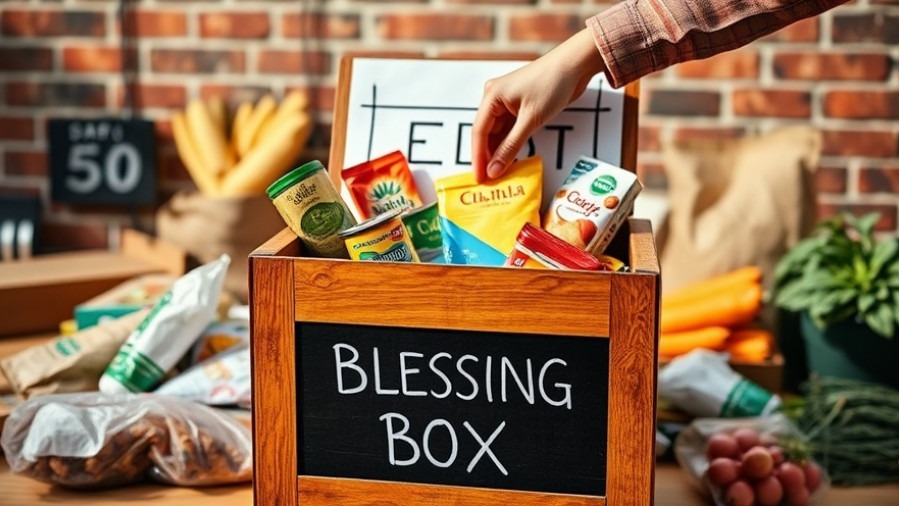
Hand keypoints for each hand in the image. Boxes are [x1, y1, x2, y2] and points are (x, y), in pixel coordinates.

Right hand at [471, 28, 605, 182]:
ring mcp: (507, 102)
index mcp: (491, 96)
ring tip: (500, 174)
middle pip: (486, 133)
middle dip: (487, 157)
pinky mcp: (519, 106)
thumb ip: (511, 147)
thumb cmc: (553, 83)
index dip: (478, 158)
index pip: (478, 132)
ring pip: (498, 133)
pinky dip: (510, 144)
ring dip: (499, 152)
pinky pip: (509, 129)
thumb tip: (494, 170)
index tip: (479, 179)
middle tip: (489, 181)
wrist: (575, 64)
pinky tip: (511, 159)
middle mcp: (495, 97)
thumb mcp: (531, 120)